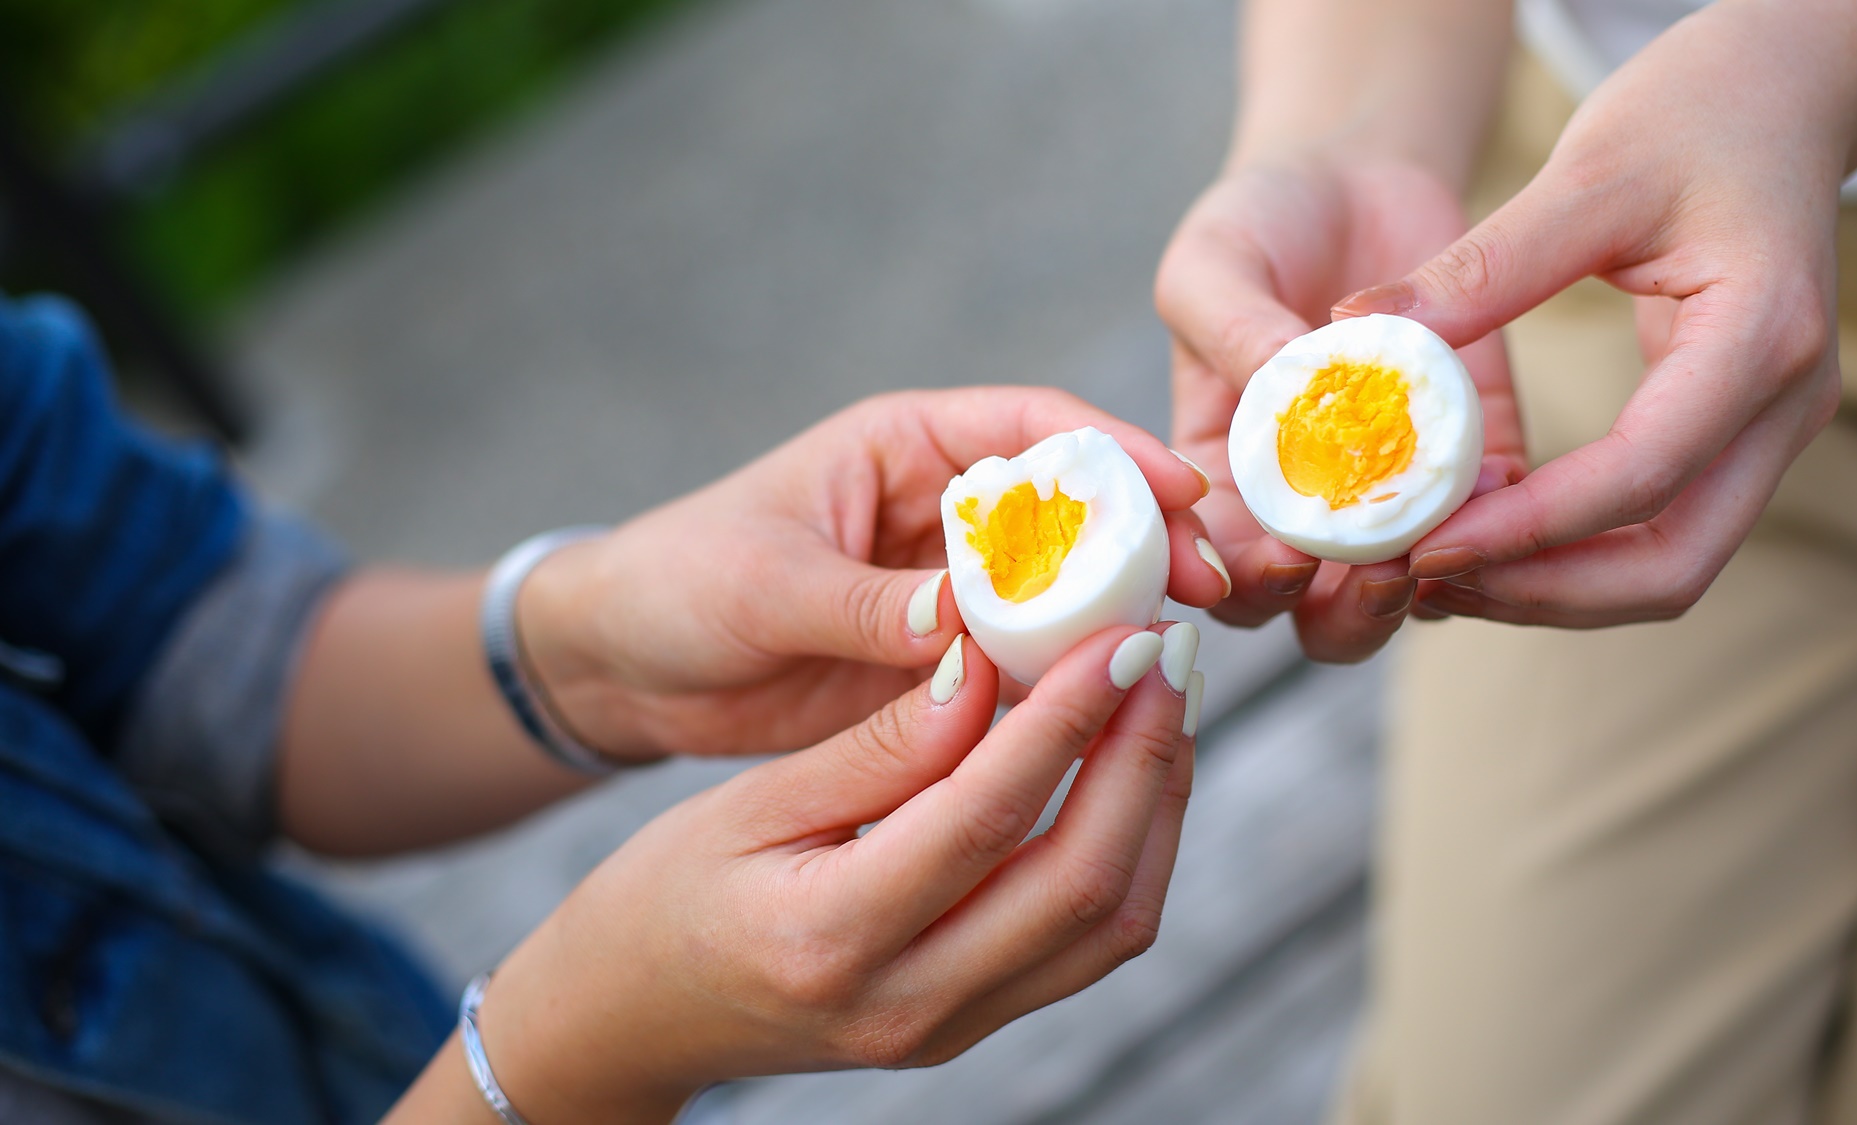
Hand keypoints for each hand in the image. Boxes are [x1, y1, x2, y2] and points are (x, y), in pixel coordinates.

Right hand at [388, 624, 1197, 1123]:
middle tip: (1168, 650)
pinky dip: (1129, 854)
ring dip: (1154, 806)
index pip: (987, 815)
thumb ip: (875, 747)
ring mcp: (948, 1028)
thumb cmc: (663, 897)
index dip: (1068, 716)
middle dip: (1143, 756)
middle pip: (1080, 884)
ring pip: (1108, 927)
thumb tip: (984, 666)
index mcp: (830, 938)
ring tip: (1164, 700)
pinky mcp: (970, 1024)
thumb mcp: (744, 803)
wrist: (628, 1021)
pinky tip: (1128, 772)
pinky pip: (1085, 946)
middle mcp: (908, 1003)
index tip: (1119, 633)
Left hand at [520, 387, 1222, 758]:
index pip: (1035, 429)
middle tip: (1207, 593)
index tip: (1182, 494)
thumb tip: (961, 620)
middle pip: (1073, 512)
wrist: (621, 669)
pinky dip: (1068, 688)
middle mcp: (942, 511)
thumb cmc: (677, 585)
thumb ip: (861, 603)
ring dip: (1119, 620)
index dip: (1117, 454)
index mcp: (907, 448)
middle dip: (1146, 542)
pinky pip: (1024, 670)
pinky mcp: (943, 668)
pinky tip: (1113, 716)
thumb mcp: (761, 584)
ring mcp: (951, 592)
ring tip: (1180, 658)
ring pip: (1061, 596)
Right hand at [1155, 146, 1523, 659]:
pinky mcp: (1473, 461)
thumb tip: (1279, 392)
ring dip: (1424, 588)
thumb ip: (1231, 332)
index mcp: (1222, 480)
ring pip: (1406, 592)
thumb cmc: (1257, 224)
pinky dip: (1501, 523)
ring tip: (1442, 547)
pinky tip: (1507, 486)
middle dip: (1343, 613)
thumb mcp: (1212, 267)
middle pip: (1314, 612)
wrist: (1357, 173)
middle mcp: (1303, 509)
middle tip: (1376, 575)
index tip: (1281, 558)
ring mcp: (1393, 495)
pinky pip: (1492, 521)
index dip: (1245, 583)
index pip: (1221, 567)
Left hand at [1329, 0, 1856, 626]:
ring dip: (1555, 587)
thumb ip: (1481, 267)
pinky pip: (1660, 525)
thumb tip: (1361, 331)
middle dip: (1544, 591)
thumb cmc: (1699, 111)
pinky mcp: (1737, 433)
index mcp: (1762, 337)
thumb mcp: (1586, 173)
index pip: (1643, 475)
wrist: (1786, 92)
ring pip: (1672, 565)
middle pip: (1674, 564)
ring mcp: (1772, 428)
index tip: (1424, 543)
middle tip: (1425, 580)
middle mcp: (1787, 404)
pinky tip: (1482, 532)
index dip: (1529, 528)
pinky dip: (1574, 550)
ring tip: (1436, 572)